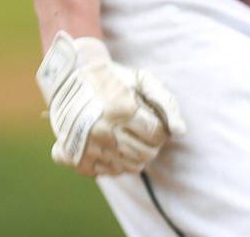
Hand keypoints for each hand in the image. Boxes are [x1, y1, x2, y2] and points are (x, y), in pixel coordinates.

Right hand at [36, 32, 184, 176]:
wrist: (70, 78)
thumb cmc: (113, 78)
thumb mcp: (142, 80)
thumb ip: (165, 103)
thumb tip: (180, 131)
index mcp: (122, 109)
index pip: (156, 134)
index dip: (160, 130)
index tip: (154, 122)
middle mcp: (103, 131)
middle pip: (145, 154)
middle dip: (151, 145)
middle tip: (144, 132)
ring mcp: (88, 147)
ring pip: (129, 167)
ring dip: (136, 155)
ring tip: (130, 139)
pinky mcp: (76, 158)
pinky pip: (108, 172)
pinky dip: (116, 162)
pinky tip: (113, 146)